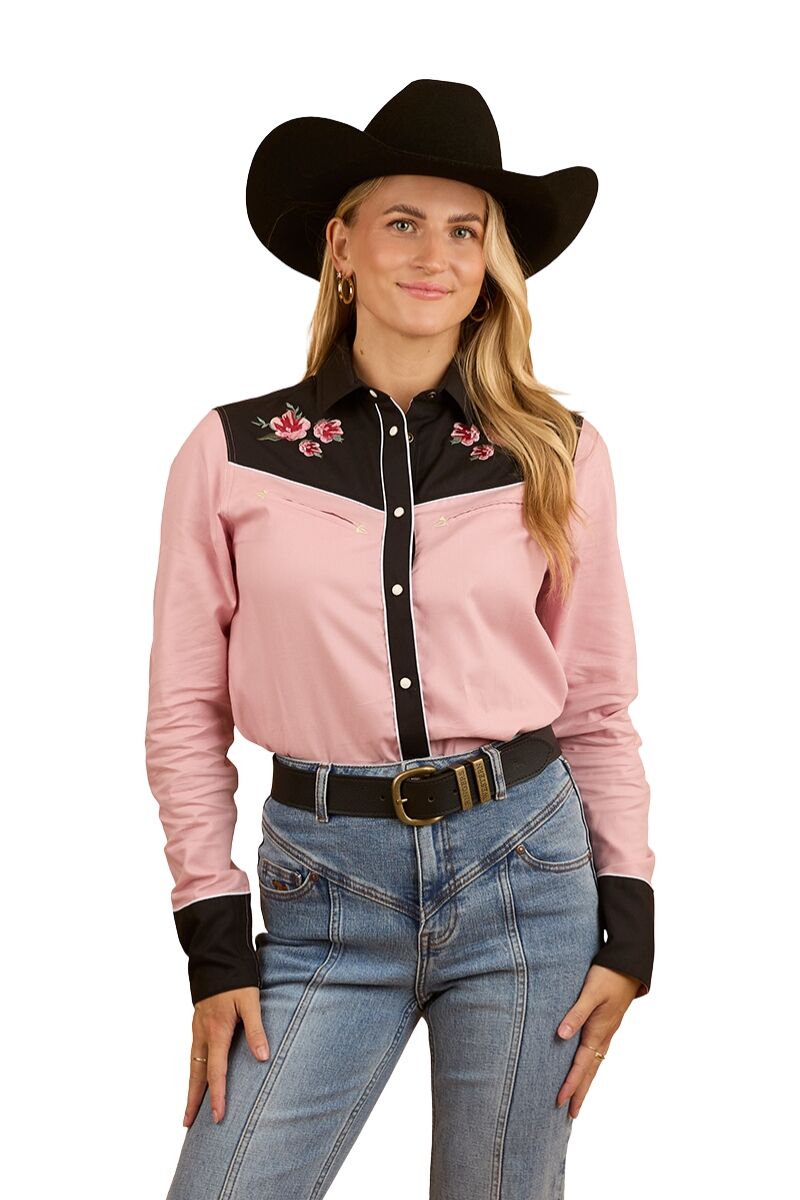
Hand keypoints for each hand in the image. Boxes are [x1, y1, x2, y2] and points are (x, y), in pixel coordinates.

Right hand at [183, 986, 269, 1127]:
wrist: (216, 956)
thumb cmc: (236, 979)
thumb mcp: (250, 1001)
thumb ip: (256, 1029)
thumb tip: (263, 1057)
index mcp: (216, 1031)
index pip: (216, 1072)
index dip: (217, 1096)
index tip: (217, 1117)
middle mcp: (203, 1033)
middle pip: (196, 1074)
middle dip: (192, 1100)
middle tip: (187, 1124)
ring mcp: (198, 1028)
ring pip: (193, 1064)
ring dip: (191, 1086)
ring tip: (189, 1107)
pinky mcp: (199, 1022)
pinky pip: (194, 1052)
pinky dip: (194, 1069)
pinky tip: (197, 1075)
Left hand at [555, 964, 641, 1117]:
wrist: (629, 965)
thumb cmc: (608, 975)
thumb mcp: (591, 992)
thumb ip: (576, 1013)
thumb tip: (561, 1036)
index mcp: (599, 1031)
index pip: (581, 1065)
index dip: (570, 1084)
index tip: (560, 1101)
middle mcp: (604, 1035)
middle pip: (590, 1071)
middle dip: (580, 1092)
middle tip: (570, 1114)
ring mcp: (608, 1031)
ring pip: (595, 1063)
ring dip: (585, 1081)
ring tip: (577, 1097)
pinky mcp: (607, 1024)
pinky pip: (597, 1052)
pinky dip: (590, 1065)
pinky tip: (586, 1066)